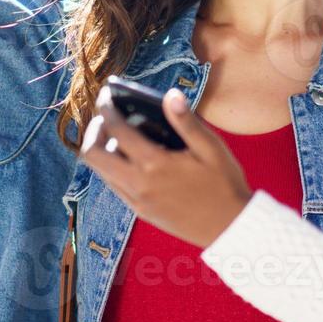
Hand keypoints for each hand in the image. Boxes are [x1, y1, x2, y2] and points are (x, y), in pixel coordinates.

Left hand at [77, 84, 252, 248]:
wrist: (230, 227)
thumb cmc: (224, 185)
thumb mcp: (211, 149)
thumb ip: (186, 122)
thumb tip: (170, 94)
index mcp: (155, 164)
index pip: (116, 129)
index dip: (106, 107)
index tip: (107, 94)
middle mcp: (139, 183)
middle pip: (92, 154)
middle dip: (93, 131)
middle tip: (106, 118)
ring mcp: (137, 200)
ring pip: (100, 172)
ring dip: (101, 150)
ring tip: (117, 136)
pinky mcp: (141, 211)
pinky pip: (114, 186)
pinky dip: (112, 168)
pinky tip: (130, 159)